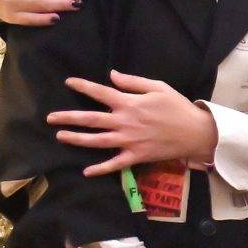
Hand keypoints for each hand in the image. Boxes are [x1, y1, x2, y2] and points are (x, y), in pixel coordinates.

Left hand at [48, 72, 216, 176]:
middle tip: (50, 118)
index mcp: (130, 103)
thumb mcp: (159, 87)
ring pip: (97, 141)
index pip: (101, 93)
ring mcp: (129, 141)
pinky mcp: (137, 156)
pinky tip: (86, 171)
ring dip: (76, 139)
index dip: (83, 86)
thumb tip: (112, 75)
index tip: (68, 82)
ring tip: (60, 137)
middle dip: (68, 118)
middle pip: (90, 119)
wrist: (197, 132)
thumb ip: (133, 82)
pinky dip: (100, 169)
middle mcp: (125, 122)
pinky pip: (115, 164)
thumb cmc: (179, 107)